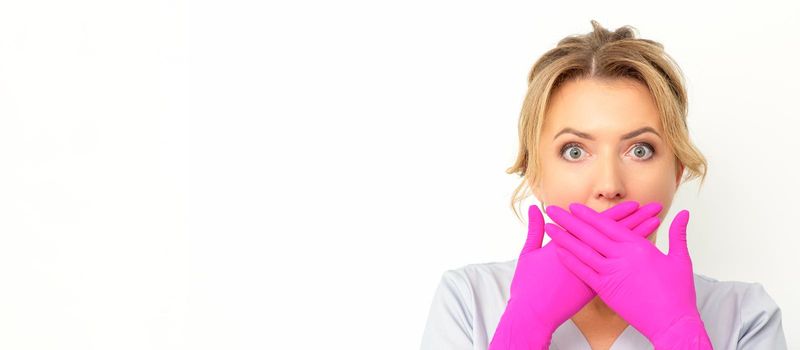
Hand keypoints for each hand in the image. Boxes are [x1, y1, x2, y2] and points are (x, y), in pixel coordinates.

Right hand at [489, 201, 662, 349]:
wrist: (533, 313)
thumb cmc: (529, 285)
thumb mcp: (529, 254)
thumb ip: (534, 230)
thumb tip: (535, 210)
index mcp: (571, 245)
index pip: (600, 225)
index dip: (619, 213)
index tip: (635, 204)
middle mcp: (586, 258)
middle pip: (618, 235)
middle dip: (637, 220)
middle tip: (654, 208)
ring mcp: (594, 274)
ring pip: (623, 253)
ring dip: (641, 238)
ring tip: (656, 226)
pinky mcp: (596, 289)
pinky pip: (620, 272)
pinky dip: (633, 263)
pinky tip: (645, 256)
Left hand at [544, 203, 712, 348]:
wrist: (672, 322)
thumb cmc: (678, 293)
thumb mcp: (680, 259)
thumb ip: (678, 234)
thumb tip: (684, 214)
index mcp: (639, 247)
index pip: (608, 225)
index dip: (588, 215)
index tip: (574, 207)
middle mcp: (622, 257)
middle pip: (590, 234)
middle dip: (569, 220)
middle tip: (553, 210)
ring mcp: (612, 273)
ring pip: (582, 250)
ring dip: (564, 238)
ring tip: (548, 228)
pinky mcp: (605, 289)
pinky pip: (583, 272)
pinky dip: (570, 260)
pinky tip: (557, 252)